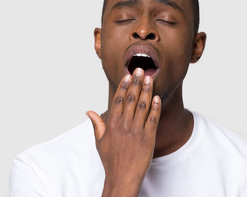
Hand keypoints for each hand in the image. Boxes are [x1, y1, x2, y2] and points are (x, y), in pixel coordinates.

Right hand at [87, 68, 160, 196]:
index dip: (124, 86)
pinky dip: (155, 107)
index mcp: (112, 125)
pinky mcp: (148, 138)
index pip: (118, 100)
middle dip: (136, 82)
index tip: (127, 74)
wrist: (122, 177)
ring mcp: (137, 131)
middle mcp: (124, 125)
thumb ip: (96, 124)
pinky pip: (153, 120)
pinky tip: (157, 97)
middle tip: (140, 69)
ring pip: (142, 106)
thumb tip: (89, 111)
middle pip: (130, 99)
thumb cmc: (110, 160)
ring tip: (150, 78)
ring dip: (146, 90)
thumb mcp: (99, 142)